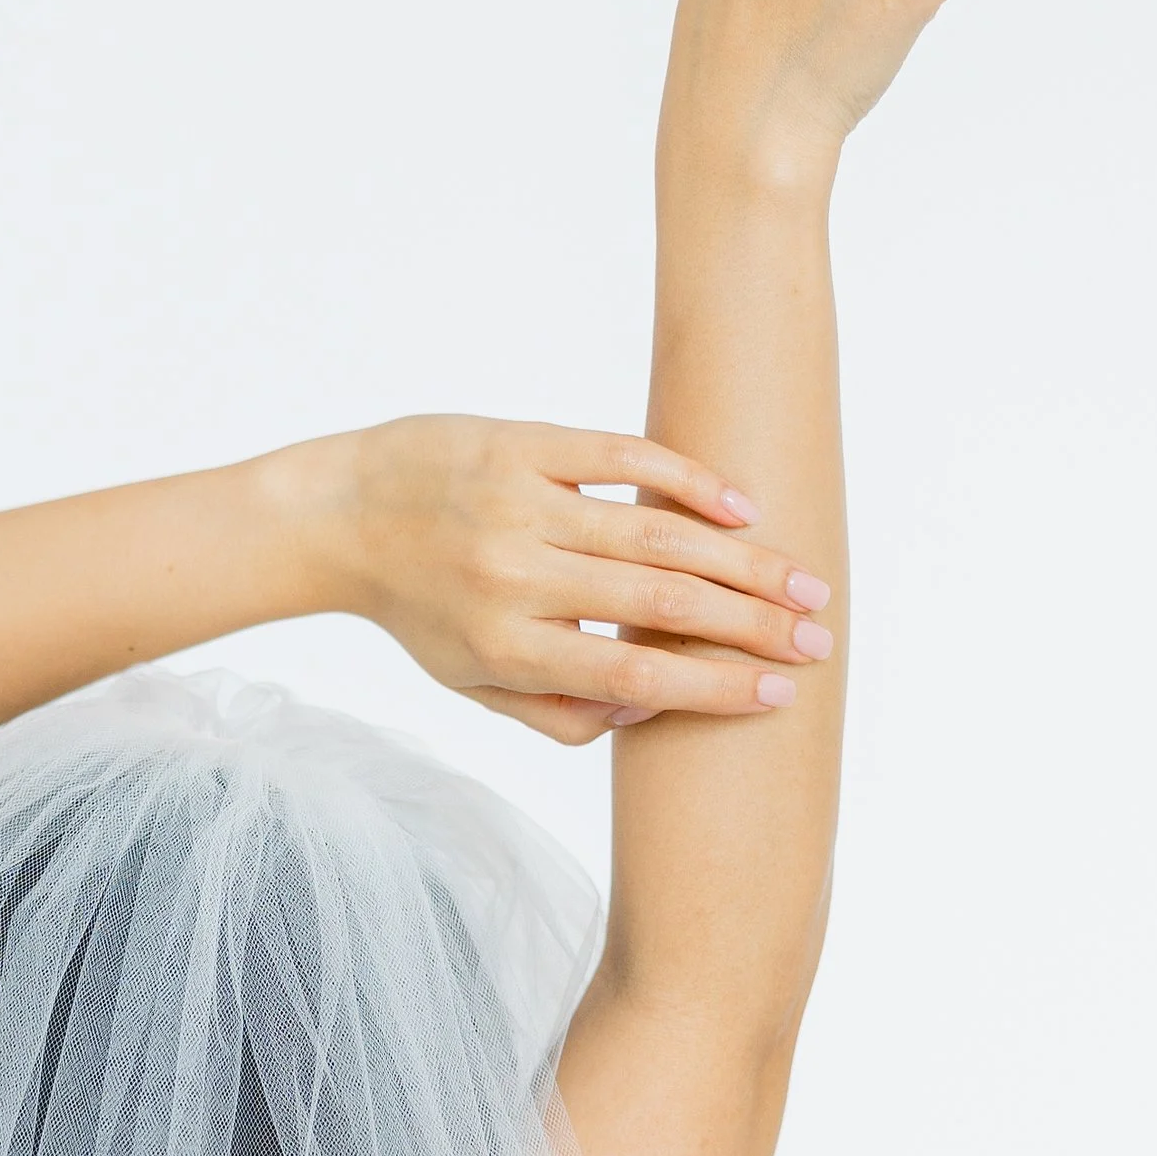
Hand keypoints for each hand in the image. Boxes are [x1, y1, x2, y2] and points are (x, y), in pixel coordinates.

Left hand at [284, 412, 835, 745]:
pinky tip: (742, 508)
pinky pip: (622, 456)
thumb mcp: (474, 683)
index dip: (716, 687)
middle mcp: (515, 577)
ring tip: (803, 584)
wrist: (338, 516)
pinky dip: (688, 480)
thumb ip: (559, 712)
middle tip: (817, 639)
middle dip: (753, 627)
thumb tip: (649, 712)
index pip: (633, 676)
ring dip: (743, 561)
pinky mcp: (520, 443)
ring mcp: (520, 503)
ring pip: (656, 535)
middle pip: (660, 607)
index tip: (781, 691)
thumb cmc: (420, 609)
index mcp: (506, 647)